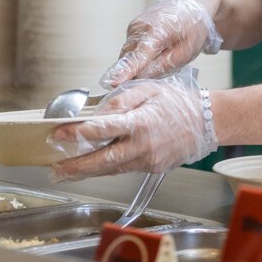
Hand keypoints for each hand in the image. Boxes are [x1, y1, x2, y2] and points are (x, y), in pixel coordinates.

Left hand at [49, 69, 216, 180]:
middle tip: (55, 167)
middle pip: (103, 160)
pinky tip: (91, 167)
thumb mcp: (147, 89)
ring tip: (65, 172)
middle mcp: (143, 146)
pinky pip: (124, 169)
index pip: (103, 130)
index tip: (59, 134)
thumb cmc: (177, 102)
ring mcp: (148, 160)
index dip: (78, 133)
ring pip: (111, 169)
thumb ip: (119, 100)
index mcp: (141, 123)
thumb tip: (96, 114)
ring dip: (87, 171)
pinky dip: (106, 169)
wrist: (206, 122)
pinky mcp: (151, 168)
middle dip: (76, 166)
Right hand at [99, 0, 220, 88]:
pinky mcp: (133, 29)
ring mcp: (134, 27)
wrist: (194, 5)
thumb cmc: (194, 28)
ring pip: (128, 55)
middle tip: (143, 87)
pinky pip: (131, 50)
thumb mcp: (186, 51)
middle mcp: (141, 26)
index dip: (126, 71)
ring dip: (135, 66)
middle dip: (131, 74)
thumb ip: (163, 65)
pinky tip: (154, 56)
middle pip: (128, 58)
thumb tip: (141, 78)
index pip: (138, 56)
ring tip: (156, 65)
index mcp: (157, 30)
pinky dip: (138, 58)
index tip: (114, 82)